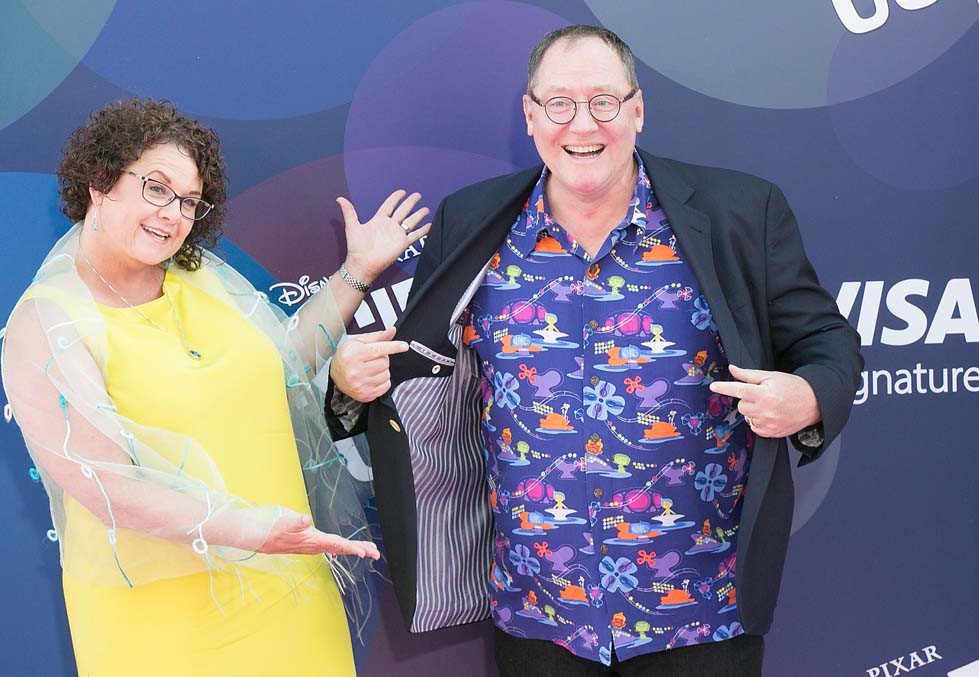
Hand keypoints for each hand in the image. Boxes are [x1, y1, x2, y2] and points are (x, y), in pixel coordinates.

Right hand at [258, 511, 379, 558]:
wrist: (266, 540)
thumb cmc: (276, 530)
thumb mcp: (286, 523)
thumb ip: (297, 521)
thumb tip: (306, 519)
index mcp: (315, 541)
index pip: (336, 545)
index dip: (350, 548)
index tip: (363, 553)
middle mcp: (318, 546)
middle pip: (343, 548)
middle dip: (360, 550)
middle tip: (376, 554)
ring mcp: (317, 546)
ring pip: (341, 548)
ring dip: (356, 549)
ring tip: (371, 551)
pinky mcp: (315, 544)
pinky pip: (335, 546)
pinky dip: (347, 547)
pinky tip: (353, 548)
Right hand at [330, 327, 408, 401]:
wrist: (335, 375)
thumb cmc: (347, 356)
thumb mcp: (358, 342)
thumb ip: (377, 336)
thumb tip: (392, 330)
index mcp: (353, 354)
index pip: (378, 349)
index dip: (393, 347)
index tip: (404, 346)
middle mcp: (356, 371)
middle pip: (385, 362)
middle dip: (382, 359)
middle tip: (372, 359)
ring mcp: (361, 385)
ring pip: (387, 374)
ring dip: (382, 370)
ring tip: (370, 368)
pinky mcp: (366, 395)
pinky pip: (386, 386)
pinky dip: (383, 381)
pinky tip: (372, 378)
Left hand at [337, 189, 431, 283]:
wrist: (363, 263)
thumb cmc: (356, 247)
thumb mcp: (352, 226)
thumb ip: (349, 211)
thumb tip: (339, 199)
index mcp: (379, 220)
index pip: (389, 205)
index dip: (395, 198)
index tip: (402, 191)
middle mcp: (389, 226)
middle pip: (403, 210)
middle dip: (410, 203)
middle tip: (418, 195)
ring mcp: (397, 234)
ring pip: (411, 221)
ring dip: (419, 215)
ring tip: (426, 209)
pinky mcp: (403, 243)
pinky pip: (415, 235)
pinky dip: (423, 231)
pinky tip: (429, 225)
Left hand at [709, 364, 819, 437]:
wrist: (814, 403)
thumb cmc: (793, 387)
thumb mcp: (772, 376)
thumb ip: (749, 375)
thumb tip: (733, 369)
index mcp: (764, 393)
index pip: (738, 389)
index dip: (724, 388)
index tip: (713, 386)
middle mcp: (765, 410)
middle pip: (741, 406)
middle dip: (747, 400)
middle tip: (762, 395)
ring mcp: (768, 424)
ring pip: (747, 417)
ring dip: (753, 411)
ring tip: (769, 406)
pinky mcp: (771, 433)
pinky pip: (755, 427)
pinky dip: (759, 421)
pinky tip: (771, 415)